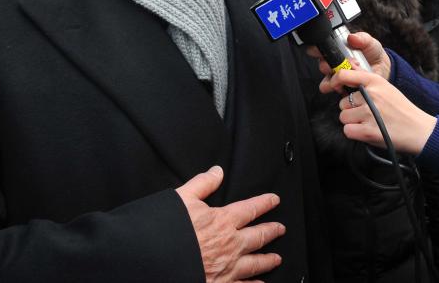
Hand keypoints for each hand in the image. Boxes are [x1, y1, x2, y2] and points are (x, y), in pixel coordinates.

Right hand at [176, 166, 284, 281]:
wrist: (158, 259)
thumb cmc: (169, 230)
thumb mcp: (183, 198)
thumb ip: (203, 183)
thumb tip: (217, 172)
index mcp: (223, 221)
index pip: (250, 209)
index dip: (264, 203)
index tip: (274, 200)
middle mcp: (230, 244)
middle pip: (258, 236)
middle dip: (271, 231)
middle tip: (280, 228)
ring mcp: (228, 266)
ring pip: (255, 263)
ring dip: (268, 260)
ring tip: (276, 258)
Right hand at [306, 32, 391, 86]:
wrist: (383, 69)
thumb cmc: (373, 53)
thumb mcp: (369, 42)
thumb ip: (362, 38)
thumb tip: (351, 37)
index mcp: (338, 50)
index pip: (322, 48)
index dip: (317, 50)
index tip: (316, 51)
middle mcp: (336, 63)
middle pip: (322, 65)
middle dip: (325, 66)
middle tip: (332, 67)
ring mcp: (339, 76)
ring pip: (327, 80)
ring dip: (329, 81)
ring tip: (337, 80)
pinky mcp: (344, 87)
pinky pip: (336, 90)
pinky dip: (338, 90)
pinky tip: (344, 88)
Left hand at [328, 69, 436, 155]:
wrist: (419, 130)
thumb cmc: (402, 109)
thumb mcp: (386, 87)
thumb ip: (366, 79)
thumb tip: (348, 68)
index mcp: (375, 82)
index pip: (344, 75)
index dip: (336, 81)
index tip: (337, 86)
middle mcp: (371, 95)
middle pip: (343, 102)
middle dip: (351, 109)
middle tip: (368, 113)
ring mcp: (369, 114)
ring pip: (344, 117)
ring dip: (353, 122)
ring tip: (369, 122)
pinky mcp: (368, 132)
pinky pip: (347, 131)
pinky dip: (355, 133)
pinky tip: (367, 131)